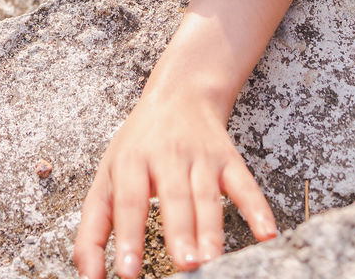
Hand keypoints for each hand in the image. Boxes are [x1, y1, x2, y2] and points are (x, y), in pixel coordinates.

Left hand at [73, 87, 277, 278]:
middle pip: (174, 197)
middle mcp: (167, 155)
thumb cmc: (138, 146)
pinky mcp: (228, 158)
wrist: (180, 93)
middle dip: (179, 232)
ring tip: (211, 260)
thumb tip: (88, 277)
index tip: (127, 271)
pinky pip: (244, 184)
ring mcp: (200, 156)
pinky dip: (257, 208)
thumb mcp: (107, 176)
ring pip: (207, 195)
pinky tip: (266, 233)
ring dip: (211, 228)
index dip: (129, 235)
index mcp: (132, 161)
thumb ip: (93, 227)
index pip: (129, 200)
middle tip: (184, 266)